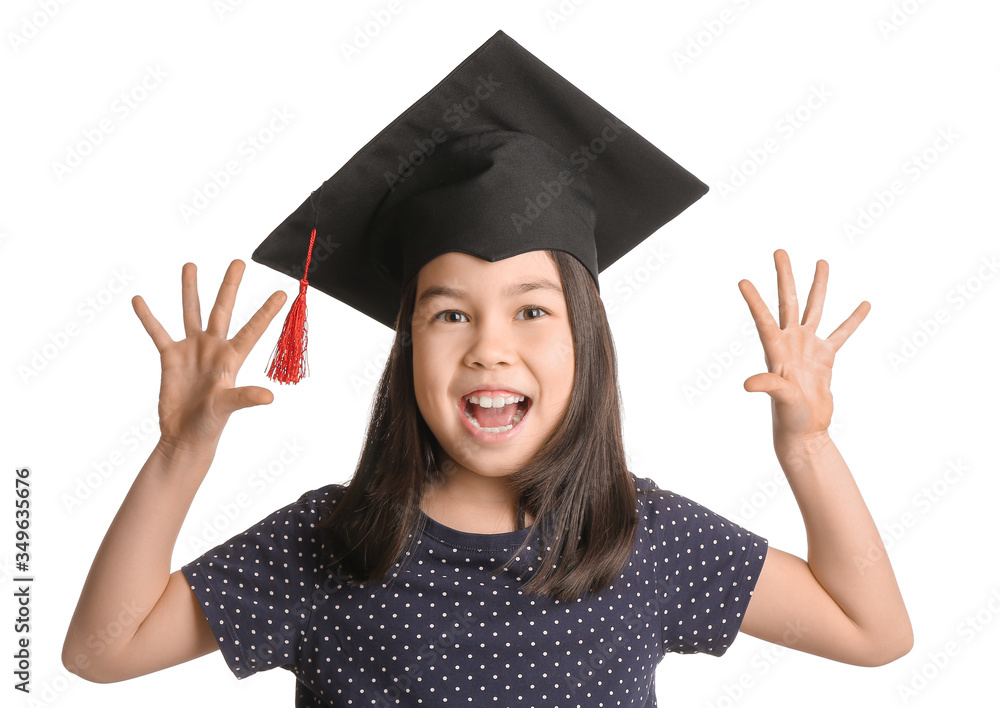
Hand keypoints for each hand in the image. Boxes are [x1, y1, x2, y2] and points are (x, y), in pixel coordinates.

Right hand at [131, 260, 286, 453]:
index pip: (253, 328)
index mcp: (232, 357)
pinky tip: (139, 300)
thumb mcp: (228, 407)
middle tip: (239, 261)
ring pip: (191, 312)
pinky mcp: (170, 357)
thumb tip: (269, 397)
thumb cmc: (211, 424)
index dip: (267, 311)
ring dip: (191, 290)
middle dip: (230, 285)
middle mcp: (214, 347)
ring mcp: (192, 350)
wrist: (185, 435)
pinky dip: (149, 317)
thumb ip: (245, 397)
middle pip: (223, 309)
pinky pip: (158, 332)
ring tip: (191, 265)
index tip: (282, 292)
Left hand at [738, 249, 869, 447]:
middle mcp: (790, 342)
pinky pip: (841, 333)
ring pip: (815, 309)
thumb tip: (748, 384)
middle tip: (780, 250)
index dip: (754, 300)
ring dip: (818, 286)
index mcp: (776, 348)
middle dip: (785, 276)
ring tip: (822, 261)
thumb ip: (768, 386)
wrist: (805, 430)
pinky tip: (864, 304)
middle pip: (788, 301)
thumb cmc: (788, 416)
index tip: (742, 280)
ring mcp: (808, 347)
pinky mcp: (825, 357)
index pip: (763, 318)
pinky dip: (853, 320)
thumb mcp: (779, 398)